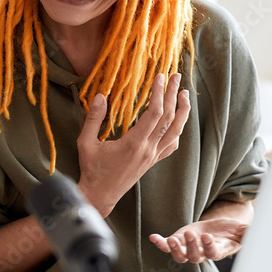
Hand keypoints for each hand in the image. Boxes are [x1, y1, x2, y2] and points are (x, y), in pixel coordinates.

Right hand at [77, 73, 190, 216]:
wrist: (100, 196)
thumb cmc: (92, 170)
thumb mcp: (86, 143)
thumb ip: (93, 119)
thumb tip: (99, 96)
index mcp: (134, 143)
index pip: (154, 113)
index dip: (160, 93)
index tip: (160, 77)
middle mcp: (148, 150)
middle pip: (169, 118)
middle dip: (174, 95)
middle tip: (177, 76)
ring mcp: (152, 156)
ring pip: (176, 131)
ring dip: (182, 112)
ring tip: (185, 94)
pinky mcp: (152, 162)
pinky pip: (171, 145)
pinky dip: (178, 131)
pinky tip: (178, 121)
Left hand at [149, 217, 248, 263]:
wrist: (217, 231)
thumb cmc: (230, 233)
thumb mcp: (240, 231)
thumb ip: (247, 234)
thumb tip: (255, 232)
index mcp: (216, 251)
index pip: (211, 253)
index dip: (208, 247)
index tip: (207, 237)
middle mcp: (200, 254)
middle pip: (193, 257)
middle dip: (190, 246)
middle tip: (190, 235)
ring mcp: (187, 249)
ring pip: (179, 256)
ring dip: (173, 249)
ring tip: (171, 240)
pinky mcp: (178, 242)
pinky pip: (166, 246)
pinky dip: (160, 243)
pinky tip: (153, 237)